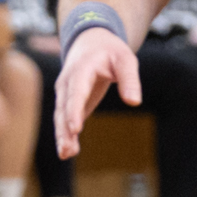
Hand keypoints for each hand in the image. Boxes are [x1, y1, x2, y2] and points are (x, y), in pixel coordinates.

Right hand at [52, 25, 139, 160]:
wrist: (91, 43)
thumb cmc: (110, 51)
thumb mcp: (125, 59)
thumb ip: (130, 79)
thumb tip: (134, 102)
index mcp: (81, 69)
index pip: (76, 91)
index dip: (74, 110)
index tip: (75, 129)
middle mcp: (68, 82)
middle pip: (64, 107)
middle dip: (64, 129)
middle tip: (67, 150)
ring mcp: (65, 93)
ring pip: (61, 116)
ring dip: (62, 135)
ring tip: (66, 154)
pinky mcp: (68, 102)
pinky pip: (64, 119)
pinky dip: (65, 135)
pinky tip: (68, 151)